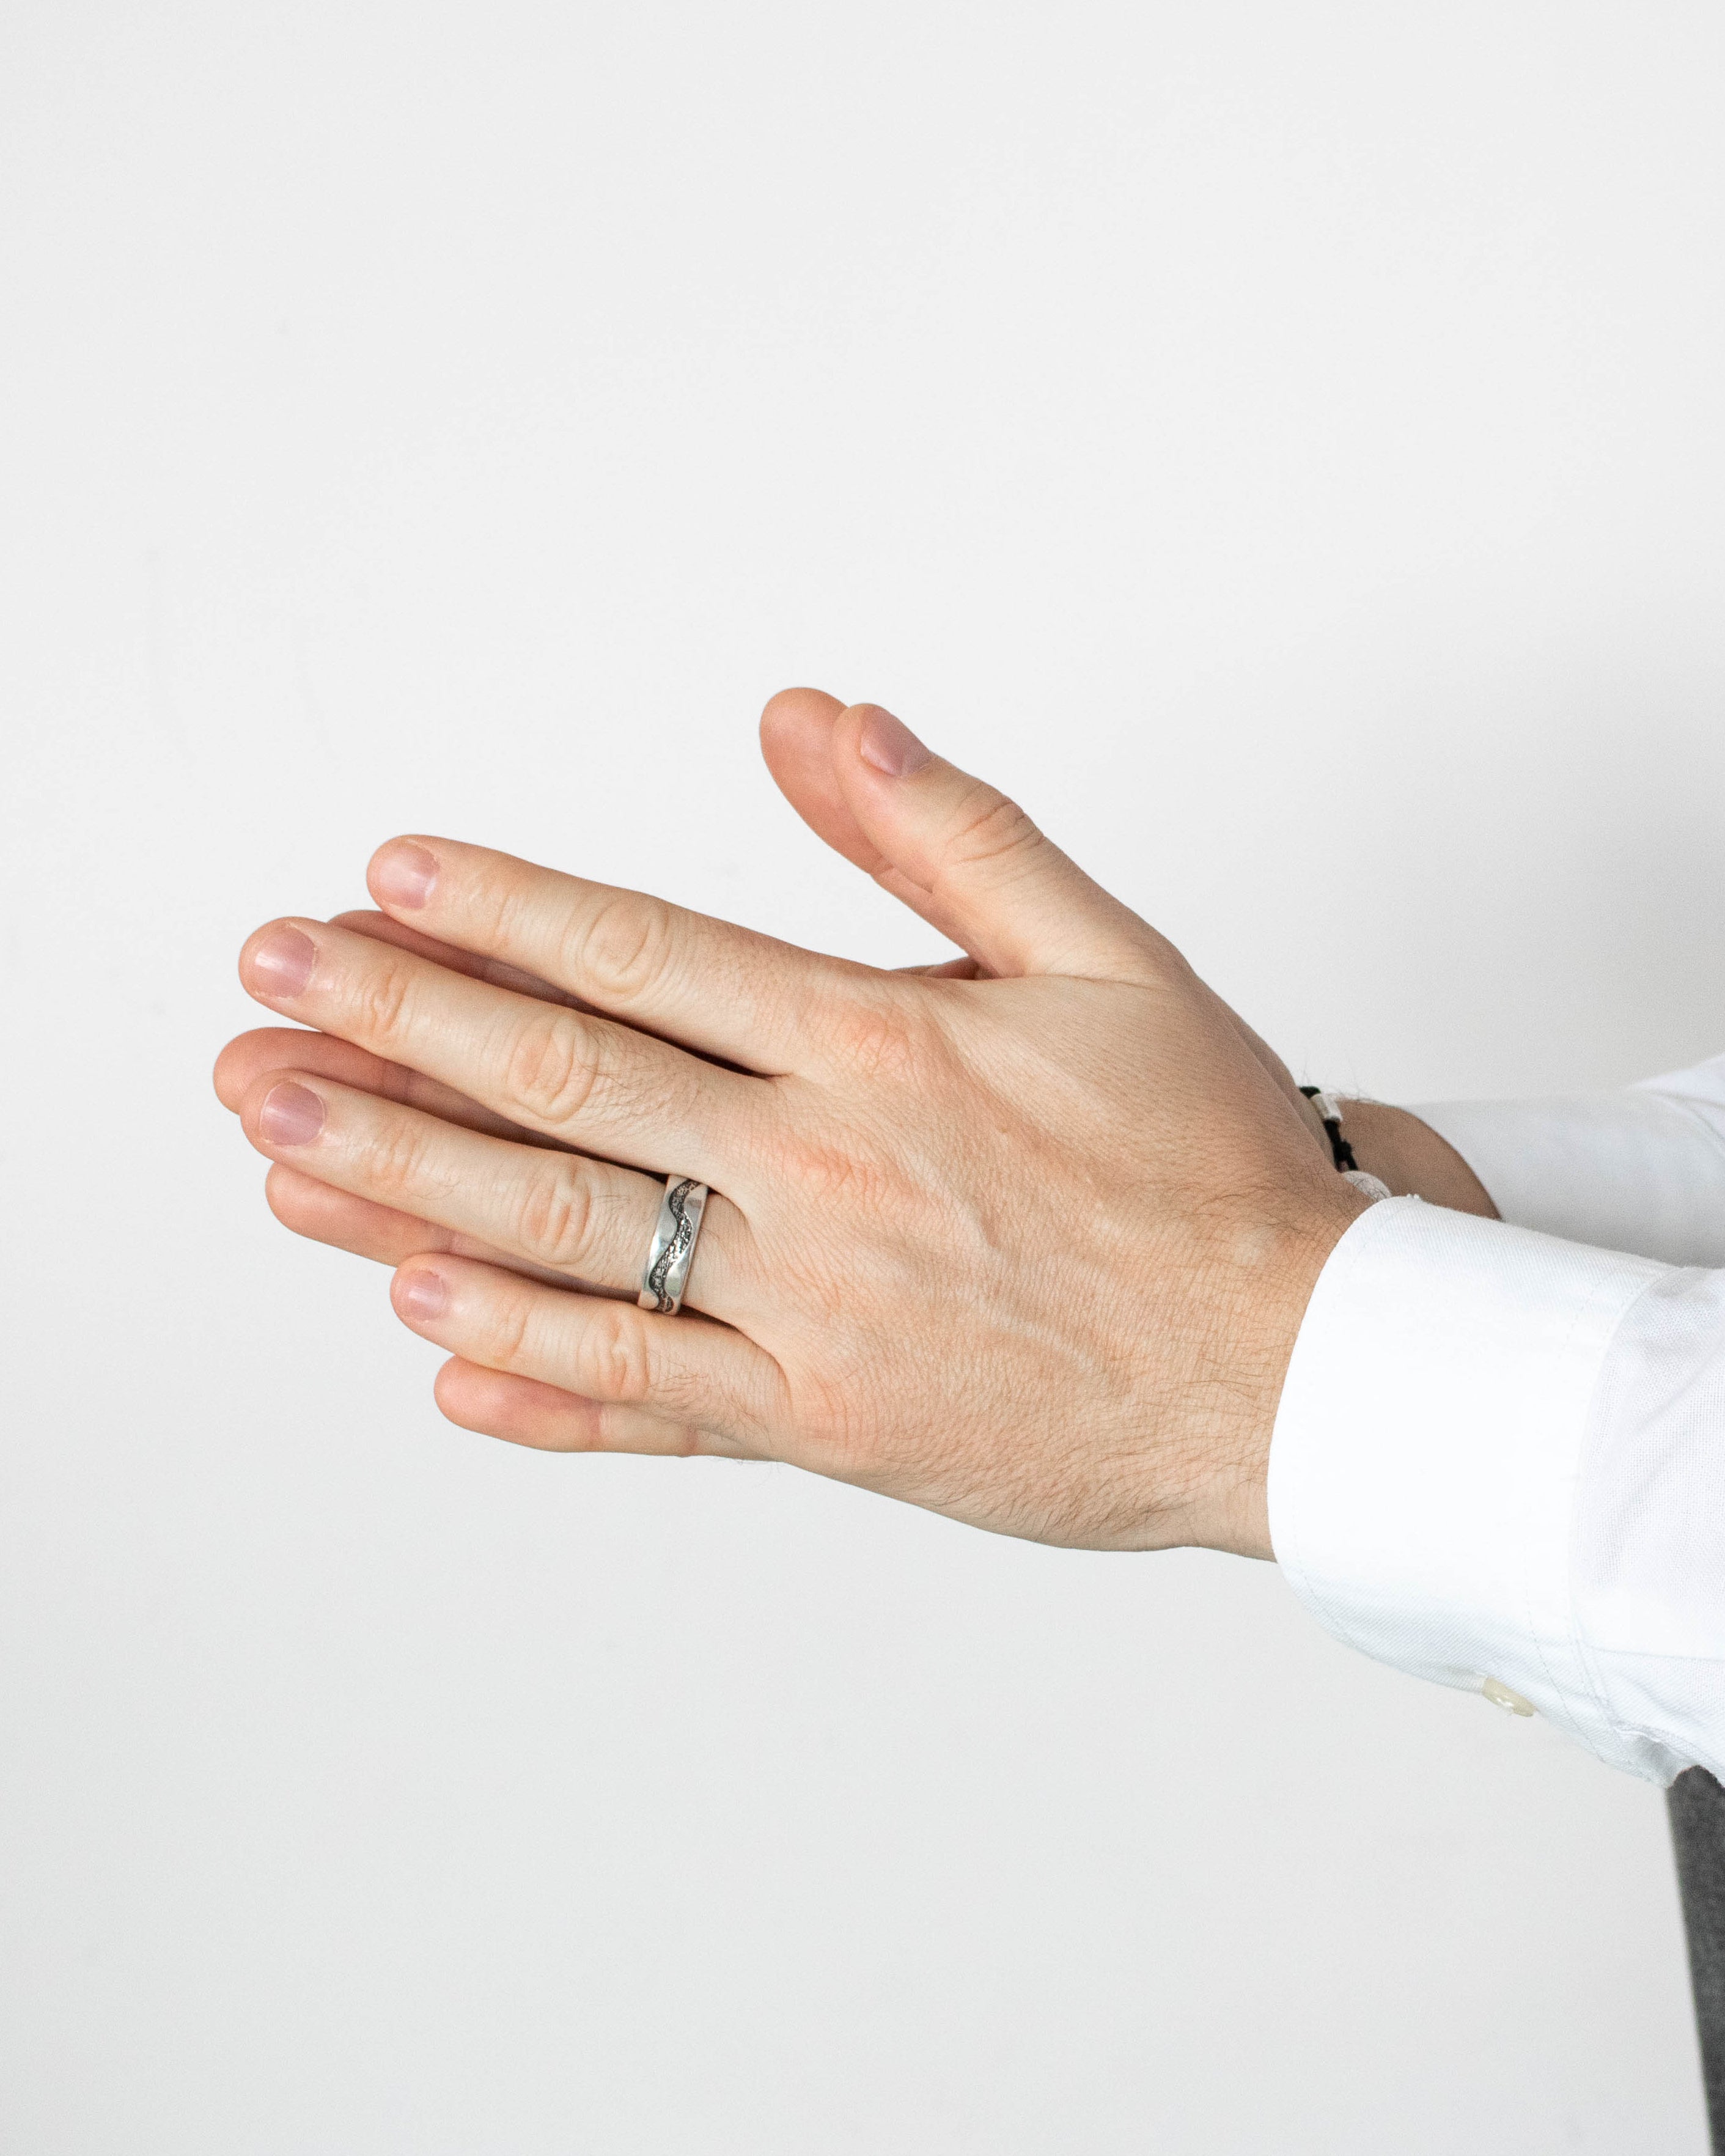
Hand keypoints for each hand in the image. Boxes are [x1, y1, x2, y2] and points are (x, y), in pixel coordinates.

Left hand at [220, 695, 1363, 1557]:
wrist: (1294, 1368)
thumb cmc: (1206, 1161)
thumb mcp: (1106, 958)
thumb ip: (949, 833)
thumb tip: (815, 721)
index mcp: (880, 1049)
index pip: (644, 954)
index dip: (498, 909)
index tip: (378, 878)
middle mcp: (823, 1179)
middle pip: (566, 1088)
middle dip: (396, 1028)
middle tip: (261, 990)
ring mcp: (812, 1318)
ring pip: (570, 1250)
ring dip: (404, 1193)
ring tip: (279, 1149)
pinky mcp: (827, 1433)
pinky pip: (651, 1407)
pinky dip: (537, 1382)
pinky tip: (431, 1353)